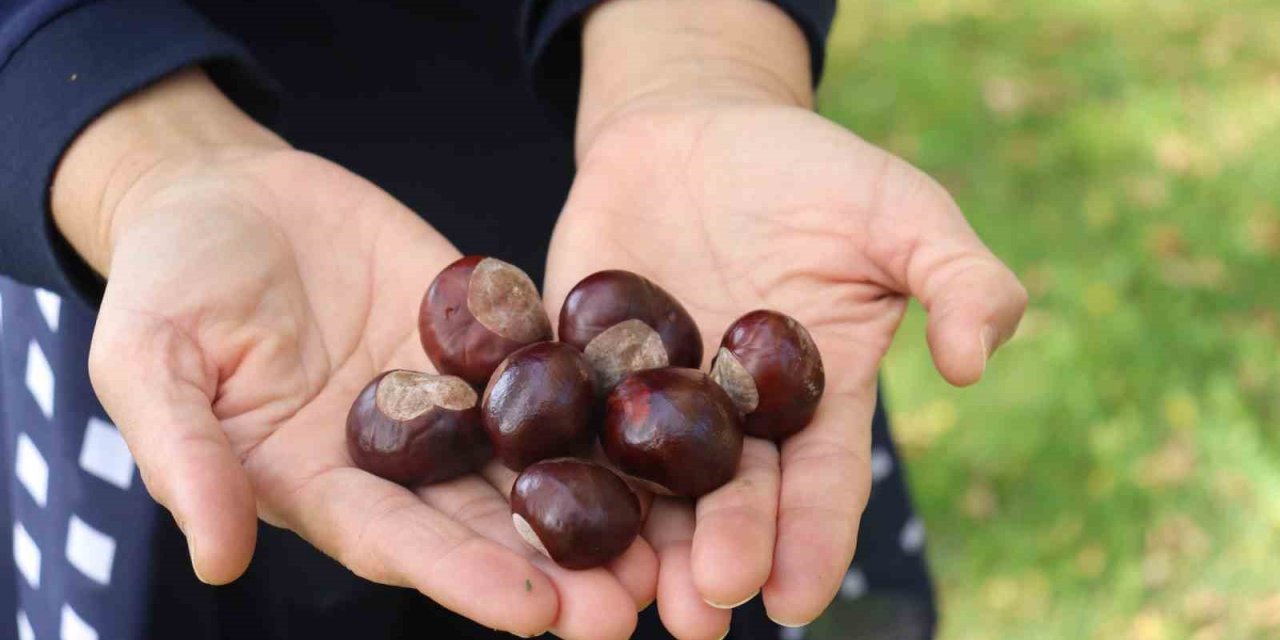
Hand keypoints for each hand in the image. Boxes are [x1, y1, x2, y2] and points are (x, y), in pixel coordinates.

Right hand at [53, 69, 655, 638]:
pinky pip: (546, 364)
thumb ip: (185, 457)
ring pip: (531, 458)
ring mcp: (449, 395)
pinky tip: (664, 418)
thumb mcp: (148, 363)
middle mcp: (399, 457)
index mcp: (321, 483)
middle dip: (556, 564)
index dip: (464, 579)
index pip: (399, 545)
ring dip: (596, 501)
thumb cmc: (167, 282)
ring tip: (666, 544)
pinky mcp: (483, 333)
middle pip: (485, 520)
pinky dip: (600, 394)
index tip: (536, 615)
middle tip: (631, 604)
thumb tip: (217, 561)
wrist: (225, 192)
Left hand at [548, 3, 1025, 635]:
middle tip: (706, 609)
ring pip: (645, 482)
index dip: (813, 537)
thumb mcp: (899, 209)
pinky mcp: (574, 360)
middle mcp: (729, 416)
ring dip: (640, 542)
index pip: (820, 478)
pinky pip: (563, 414)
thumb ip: (956, 277)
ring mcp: (648, 394)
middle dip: (721, 552)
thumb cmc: (810, 172)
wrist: (697, 125)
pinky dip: (556, 461)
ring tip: (634, 599)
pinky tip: (542, 510)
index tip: (799, 598)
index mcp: (814, 397)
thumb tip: (977, 362)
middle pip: (728, 497)